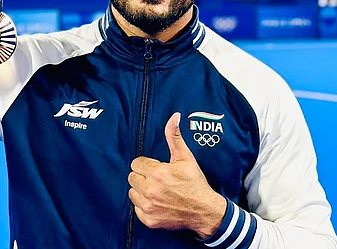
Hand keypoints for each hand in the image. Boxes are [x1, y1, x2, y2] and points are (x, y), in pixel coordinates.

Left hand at [128, 113, 226, 238]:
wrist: (204, 210)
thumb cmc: (195, 184)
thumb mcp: (185, 158)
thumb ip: (174, 137)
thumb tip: (173, 117)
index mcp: (158, 173)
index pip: (136, 163)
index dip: (147, 165)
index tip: (157, 168)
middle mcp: (150, 190)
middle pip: (132, 177)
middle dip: (143, 176)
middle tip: (157, 179)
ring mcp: (149, 206)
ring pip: (132, 192)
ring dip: (141, 190)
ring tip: (157, 190)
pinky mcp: (149, 219)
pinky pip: (136, 208)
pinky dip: (144, 205)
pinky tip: (157, 202)